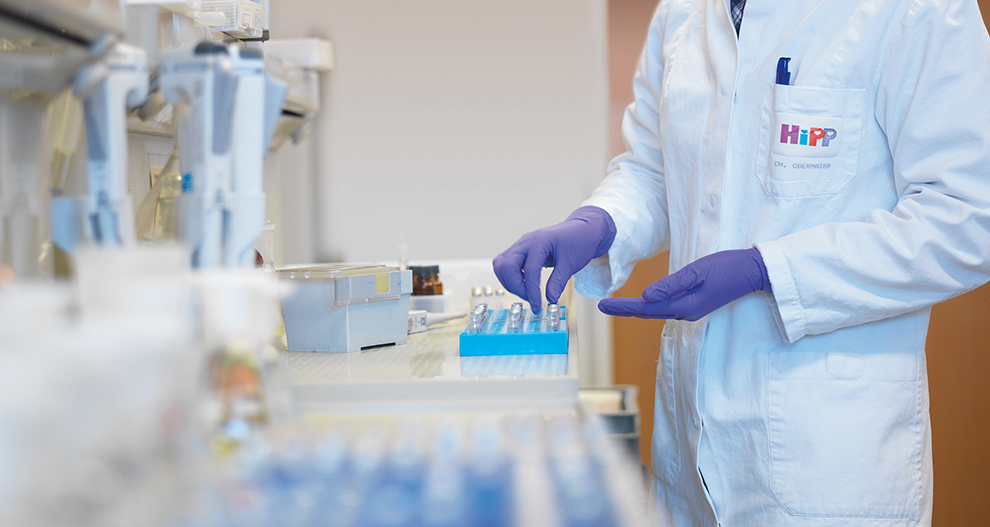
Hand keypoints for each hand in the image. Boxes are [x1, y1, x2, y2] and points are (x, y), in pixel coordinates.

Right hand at [493, 206, 615, 312]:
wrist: (582, 230)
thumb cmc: (578, 242)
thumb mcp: (571, 264)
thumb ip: (558, 282)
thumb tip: (549, 299)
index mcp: (540, 241)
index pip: (529, 270)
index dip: (531, 292)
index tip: (537, 306)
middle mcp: (526, 241)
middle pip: (507, 266)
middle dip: (516, 287)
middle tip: (530, 299)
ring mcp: (521, 245)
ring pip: (501, 265)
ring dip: (509, 282)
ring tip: (526, 293)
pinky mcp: (519, 251)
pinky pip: (504, 264)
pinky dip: (509, 276)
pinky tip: (523, 284)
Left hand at [598, 248, 769, 320]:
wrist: (752, 273)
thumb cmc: (726, 268)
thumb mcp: (696, 272)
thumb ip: (671, 284)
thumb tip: (645, 296)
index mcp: (684, 305)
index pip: (645, 307)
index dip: (622, 307)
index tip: (601, 306)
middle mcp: (685, 312)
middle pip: (648, 312)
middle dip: (624, 309)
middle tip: (602, 306)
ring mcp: (691, 310)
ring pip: (657, 311)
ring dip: (636, 309)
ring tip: (616, 306)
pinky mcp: (696, 304)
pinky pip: (667, 308)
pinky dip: (651, 306)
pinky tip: (644, 302)